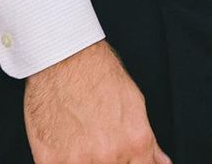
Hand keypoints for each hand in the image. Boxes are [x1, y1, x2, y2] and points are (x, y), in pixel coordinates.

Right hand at [24, 40, 170, 163]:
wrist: (65, 58)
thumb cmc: (98, 73)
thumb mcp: (135, 103)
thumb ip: (149, 142)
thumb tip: (161, 163)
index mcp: (135, 142)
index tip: (127, 160)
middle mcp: (109, 156)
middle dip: (110, 161)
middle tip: (100, 143)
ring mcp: (78, 161)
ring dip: (85, 161)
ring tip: (82, 140)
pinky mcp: (50, 161)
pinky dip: (63, 161)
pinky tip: (64, 144)